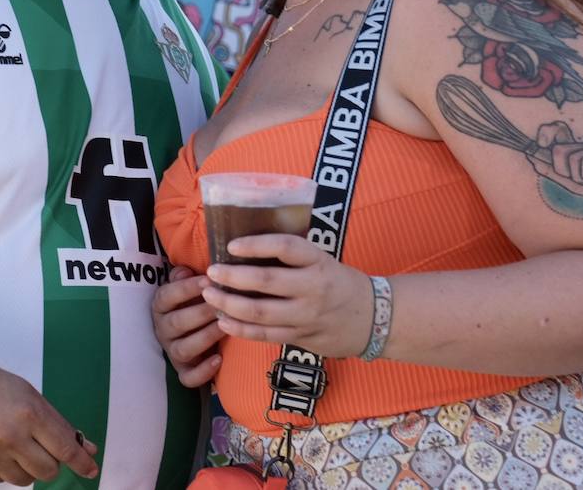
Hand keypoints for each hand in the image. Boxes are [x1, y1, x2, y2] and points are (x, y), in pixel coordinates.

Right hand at [0, 354, 98, 485]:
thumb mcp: (30, 396)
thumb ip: (59, 425)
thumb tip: (89, 450)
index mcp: (30, 413)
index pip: (65, 448)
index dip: (82, 462)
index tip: (92, 471)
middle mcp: (11, 435)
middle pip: (48, 472)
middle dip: (50, 465)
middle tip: (40, 450)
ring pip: (24, 481)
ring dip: (25, 469)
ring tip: (11, 444)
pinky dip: (1, 469)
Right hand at [152, 266, 222, 386]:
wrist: (196, 334)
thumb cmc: (194, 303)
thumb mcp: (188, 287)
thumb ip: (184, 277)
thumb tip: (184, 271)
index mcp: (161, 307)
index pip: (167, 296)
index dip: (186, 288)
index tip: (209, 280)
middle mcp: (163, 330)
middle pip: (176, 323)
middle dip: (200, 313)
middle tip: (221, 305)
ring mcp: (172, 352)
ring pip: (183, 349)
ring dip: (204, 337)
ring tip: (224, 327)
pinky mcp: (183, 372)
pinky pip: (188, 377)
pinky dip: (203, 371)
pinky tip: (219, 359)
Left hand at [200, 234, 372, 358]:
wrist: (372, 318)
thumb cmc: (338, 282)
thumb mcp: (321, 260)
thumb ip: (291, 257)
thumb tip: (245, 247)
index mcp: (318, 261)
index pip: (285, 247)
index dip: (256, 245)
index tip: (231, 245)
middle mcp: (312, 287)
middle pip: (265, 282)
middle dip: (232, 277)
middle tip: (211, 272)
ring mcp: (306, 316)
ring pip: (259, 312)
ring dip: (229, 304)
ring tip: (209, 295)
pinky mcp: (301, 337)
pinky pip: (264, 335)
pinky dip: (240, 328)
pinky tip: (223, 320)